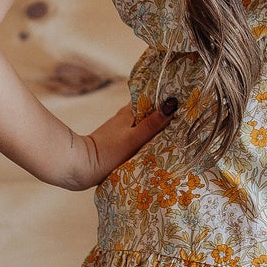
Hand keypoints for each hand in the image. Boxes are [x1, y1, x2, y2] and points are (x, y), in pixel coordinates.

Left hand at [60, 98, 176, 190]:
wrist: (79, 167)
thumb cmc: (106, 152)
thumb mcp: (133, 138)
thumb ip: (152, 124)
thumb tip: (172, 103)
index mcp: (129, 112)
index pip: (152, 99)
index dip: (167, 99)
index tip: (185, 100)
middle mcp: (125, 118)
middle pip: (149, 113)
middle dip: (165, 115)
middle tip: (187, 119)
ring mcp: (121, 131)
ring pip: (144, 126)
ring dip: (157, 129)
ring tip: (178, 134)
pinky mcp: (117, 144)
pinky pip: (138, 138)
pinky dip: (148, 140)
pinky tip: (157, 148)